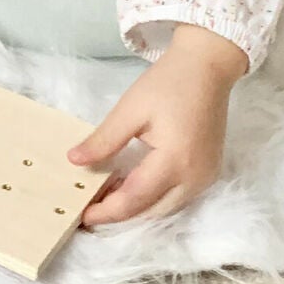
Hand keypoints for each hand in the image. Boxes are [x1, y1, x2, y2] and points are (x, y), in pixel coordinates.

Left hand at [69, 25, 247, 225]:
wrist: (206, 68)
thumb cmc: (167, 84)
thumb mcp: (130, 110)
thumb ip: (104, 140)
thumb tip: (74, 162)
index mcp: (175, 162)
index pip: (135, 198)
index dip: (107, 210)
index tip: (81, 215)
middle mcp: (195, 178)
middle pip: (152, 211)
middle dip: (119, 214)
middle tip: (89, 210)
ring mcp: (206, 178)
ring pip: (166, 208)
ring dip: (136, 208)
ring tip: (105, 198)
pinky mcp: (209, 172)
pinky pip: (178, 197)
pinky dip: (153, 198)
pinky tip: (131, 186)